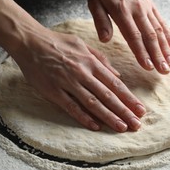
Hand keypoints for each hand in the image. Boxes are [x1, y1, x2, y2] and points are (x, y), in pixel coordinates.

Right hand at [12, 28, 146, 131]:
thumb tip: (117, 74)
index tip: (140, 109)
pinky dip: (83, 117)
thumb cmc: (57, 42)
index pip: (114, 83)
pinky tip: (95, 126)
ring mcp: (67, 83)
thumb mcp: (82, 44)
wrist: (30, 41)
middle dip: (124, 111)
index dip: (128, 98)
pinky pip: (71, 106)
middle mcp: (82, 73)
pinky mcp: (53, 91)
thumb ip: (100, 59)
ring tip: (121, 127)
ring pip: (92, 103)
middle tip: (136, 124)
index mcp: (90, 62)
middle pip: (107, 96)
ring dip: (108, 116)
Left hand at [88, 0, 169, 73]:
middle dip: (158, 55)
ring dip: (165, 48)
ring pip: (159, 30)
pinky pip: (162, 22)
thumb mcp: (94, 1)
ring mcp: (146, 7)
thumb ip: (100, 20)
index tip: (148, 67)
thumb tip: (105, 40)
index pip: (134, 36)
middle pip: (150, 36)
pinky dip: (169, 35)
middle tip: (164, 71)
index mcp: (121, 11)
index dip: (142, 52)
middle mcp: (137, 10)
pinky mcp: (150, 5)